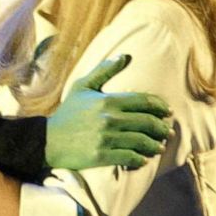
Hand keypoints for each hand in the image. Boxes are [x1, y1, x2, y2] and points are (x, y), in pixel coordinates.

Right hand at [45, 55, 171, 170]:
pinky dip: (139, 159)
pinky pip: (128, 157)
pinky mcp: (101, 156)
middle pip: (146, 122)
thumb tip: (123, 56)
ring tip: (159, 147)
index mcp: (108, 101)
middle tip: (167, 132)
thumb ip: (104, 71)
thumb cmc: (67, 113)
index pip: (143, 102)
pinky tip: (143, 159)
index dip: (160, 107)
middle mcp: (109, 119)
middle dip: (161, 128)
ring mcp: (106, 138)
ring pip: (141, 141)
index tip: (168, 112)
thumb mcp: (82, 87)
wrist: (47, 140)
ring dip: (154, 145)